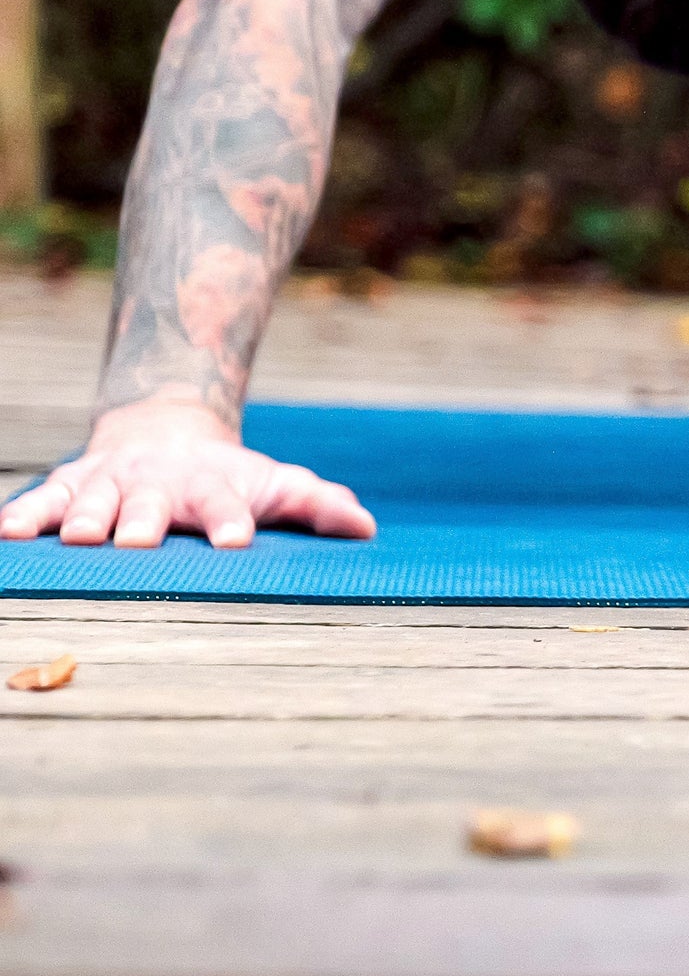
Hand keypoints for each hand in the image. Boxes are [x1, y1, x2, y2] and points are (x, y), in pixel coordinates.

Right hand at [0, 400, 375, 549]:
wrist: (167, 432)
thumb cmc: (230, 477)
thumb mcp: (277, 485)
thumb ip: (318, 505)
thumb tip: (366, 528)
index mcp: (211, 488)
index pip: (226, 505)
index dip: (231, 522)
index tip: (236, 543)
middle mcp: (158, 484)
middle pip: (151, 504)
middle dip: (145, 522)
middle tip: (140, 542)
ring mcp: (111, 483)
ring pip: (94, 501)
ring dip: (84, 519)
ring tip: (78, 539)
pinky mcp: (69, 486)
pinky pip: (41, 500)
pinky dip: (24, 515)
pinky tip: (8, 534)